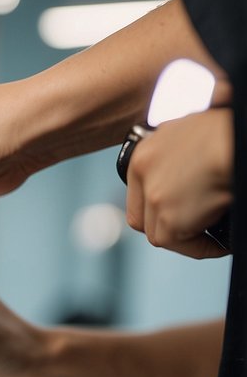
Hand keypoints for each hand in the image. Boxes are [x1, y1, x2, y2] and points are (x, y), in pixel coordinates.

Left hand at [126, 109, 232, 258]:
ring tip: (213, 237)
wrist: (239, 136)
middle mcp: (143, 172)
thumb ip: (181, 153)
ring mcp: (155, 195)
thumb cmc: (230, 130)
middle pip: (144, 215)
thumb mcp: (194, 131)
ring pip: (160, 232)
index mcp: (146, 150)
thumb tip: (191, 172)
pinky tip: (220, 244)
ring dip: (187, 237)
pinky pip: (181, 244)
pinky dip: (202, 247)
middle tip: (196, 228)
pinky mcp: (171, 217)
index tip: (182, 211)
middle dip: (168, 225)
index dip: (160, 204)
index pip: (140, 189)